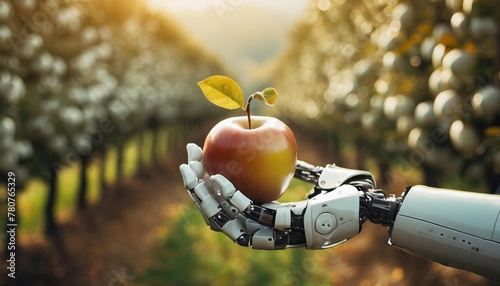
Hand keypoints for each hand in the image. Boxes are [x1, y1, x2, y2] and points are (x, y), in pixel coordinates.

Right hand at [179, 143, 361, 249]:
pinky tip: (218, 178)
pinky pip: (249, 214)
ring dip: (203, 195)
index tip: (196, 158)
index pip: (223, 206)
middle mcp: (261, 232)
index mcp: (263, 221)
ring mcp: (270, 237)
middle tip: (187, 160)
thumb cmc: (337, 193)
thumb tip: (263, 143)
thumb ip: (283, 166)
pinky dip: (231, 197)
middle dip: (196, 189)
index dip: (203, 186)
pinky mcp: (282, 232)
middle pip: (217, 215)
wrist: (363, 206)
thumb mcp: (306, 176)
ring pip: (224, 219)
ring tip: (192, 170)